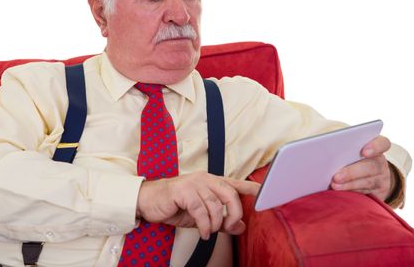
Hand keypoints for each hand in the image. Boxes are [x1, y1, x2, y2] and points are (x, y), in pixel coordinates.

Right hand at [136, 172, 260, 239]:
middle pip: (230, 194)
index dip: (251, 188)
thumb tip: (241, 226)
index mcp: (211, 182)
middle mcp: (205, 179)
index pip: (235, 183)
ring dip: (215, 223)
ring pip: (215, 204)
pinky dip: (204, 225)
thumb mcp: (201, 217)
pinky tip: (202, 233)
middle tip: (230, 227)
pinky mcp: (183, 190)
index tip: (265, 192)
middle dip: (234, 212)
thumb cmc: (175, 206)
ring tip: (208, 232)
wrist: (148, 202)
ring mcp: (194, 183)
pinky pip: (201, 209)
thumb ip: (221, 221)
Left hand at [331, 136, 394, 200]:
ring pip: (368, 182)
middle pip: (372, 166)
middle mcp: (381, 162)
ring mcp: (382, 179)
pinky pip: (367, 194)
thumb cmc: (351, 158)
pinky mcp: (379, 193)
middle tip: (336, 177)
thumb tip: (322, 149)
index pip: (383, 143)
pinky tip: (341, 193)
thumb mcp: (350, 150)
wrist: (365, 177)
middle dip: (352, 172)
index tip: (364, 152)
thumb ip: (343, 147)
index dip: (375, 146)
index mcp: (376, 147)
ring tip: (334, 186)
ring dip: (349, 185)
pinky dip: (352, 193)